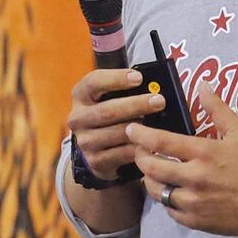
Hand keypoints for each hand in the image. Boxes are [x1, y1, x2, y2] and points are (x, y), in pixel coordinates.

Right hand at [66, 68, 169, 182]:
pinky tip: (152, 143)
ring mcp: (85, 141)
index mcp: (81, 95)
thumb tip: (153, 85)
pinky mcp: (95, 160)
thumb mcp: (109, 96)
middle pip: (107, 111)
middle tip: (159, 101)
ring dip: (140, 129)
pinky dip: (139, 147)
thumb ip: (125, 89)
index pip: (94, 82)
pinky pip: (122, 153)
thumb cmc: (110, 112)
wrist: (94, 146)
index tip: (138, 78)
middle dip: (136, 105)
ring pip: (117, 134)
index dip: (116, 79)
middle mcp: (78, 118)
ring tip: (158, 124)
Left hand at [128, 85, 237, 234]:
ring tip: (152, 172)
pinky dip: (167, 200)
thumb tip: (203, 84)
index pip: (161, 142)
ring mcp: (194, 202)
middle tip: (140, 152)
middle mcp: (195, 178)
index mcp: (204, 153)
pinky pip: (170, 210)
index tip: (131, 129)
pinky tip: (171, 192)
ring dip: (149, 180)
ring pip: (156, 192)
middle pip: (151, 168)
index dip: (140, 135)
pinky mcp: (196, 221)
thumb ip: (218, 109)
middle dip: (140, 158)